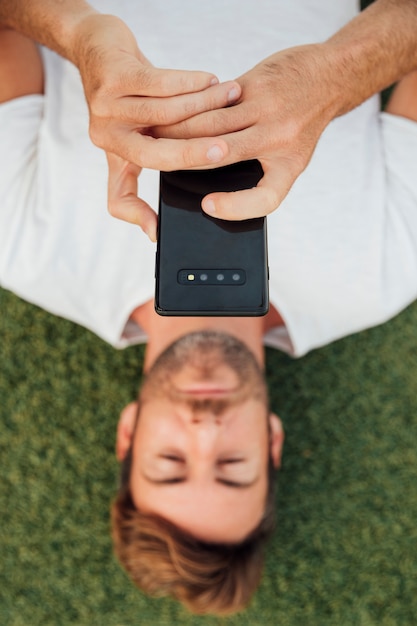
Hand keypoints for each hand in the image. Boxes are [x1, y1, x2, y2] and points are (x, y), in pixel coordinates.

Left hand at [72, 13, 240, 234]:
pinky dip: (190, 83)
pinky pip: (160, 83)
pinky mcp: (114, 76)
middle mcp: (106, 136)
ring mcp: (105, 107)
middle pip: (153, 156)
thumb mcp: (134, 134)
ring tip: (232, 98)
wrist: (98, 45)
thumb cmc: (125, 95)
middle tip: (227, 151)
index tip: (159, 230)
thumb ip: (149, 161)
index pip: (118, 198)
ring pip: (165, 114)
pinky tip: (212, 81)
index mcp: (114, 156)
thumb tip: (164, 205)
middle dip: (194, 154)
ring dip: (204, 105)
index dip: (137, 215)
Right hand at [153, 44, 337, 219]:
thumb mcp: (291, 157)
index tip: (207, 205)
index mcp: (289, 166)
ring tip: (154, 134)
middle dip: (182, 156)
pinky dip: (189, 106)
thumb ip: (259, 172)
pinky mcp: (255, 84)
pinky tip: (171, 108)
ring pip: (210, 124)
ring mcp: (267, 109)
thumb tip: (211, 190)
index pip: (266, 198)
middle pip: (220, 154)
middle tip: (156, 158)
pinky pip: (213, 100)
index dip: (236, 207)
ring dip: (178, 129)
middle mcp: (279, 139)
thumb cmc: (302, 124)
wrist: (328, 76)